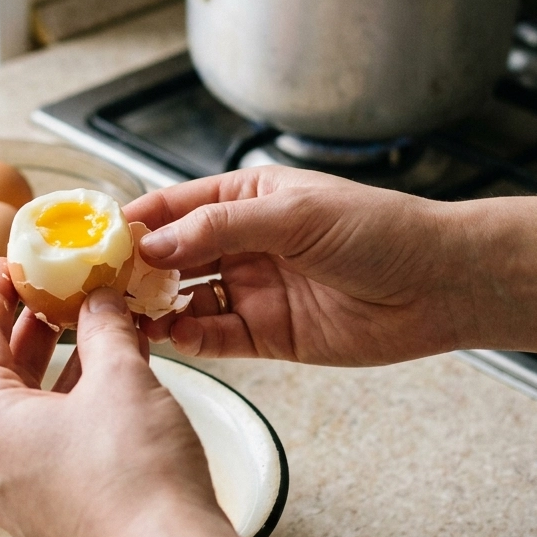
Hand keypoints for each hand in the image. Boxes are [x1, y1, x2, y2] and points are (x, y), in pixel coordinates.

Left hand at [0, 259, 279, 536]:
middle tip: (55, 292)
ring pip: (30, 415)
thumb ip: (103, 328)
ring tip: (94, 330)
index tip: (8, 266)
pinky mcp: (53, 516)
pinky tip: (114, 383)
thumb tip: (99, 300)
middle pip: (0, 379)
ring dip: (61, 370)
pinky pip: (51, 447)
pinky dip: (75, 409)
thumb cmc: (136, 476)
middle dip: (32, 331)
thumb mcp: (120, 378)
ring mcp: (20, 497)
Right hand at [125, 166, 469, 365]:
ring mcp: (252, 289)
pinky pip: (214, 336)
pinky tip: (172, 335)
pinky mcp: (266, 333)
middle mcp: (242, 243)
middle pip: (172, 255)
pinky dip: (190, 337)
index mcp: (246, 199)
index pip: (174, 207)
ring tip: (127, 314)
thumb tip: (154, 243)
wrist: (439, 285)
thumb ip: (219, 228)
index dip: (136, 222)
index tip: (98, 238)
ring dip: (156, 305)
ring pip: (185, 298)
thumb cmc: (378, 230)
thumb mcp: (293, 215)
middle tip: (100, 284)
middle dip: (136, 268)